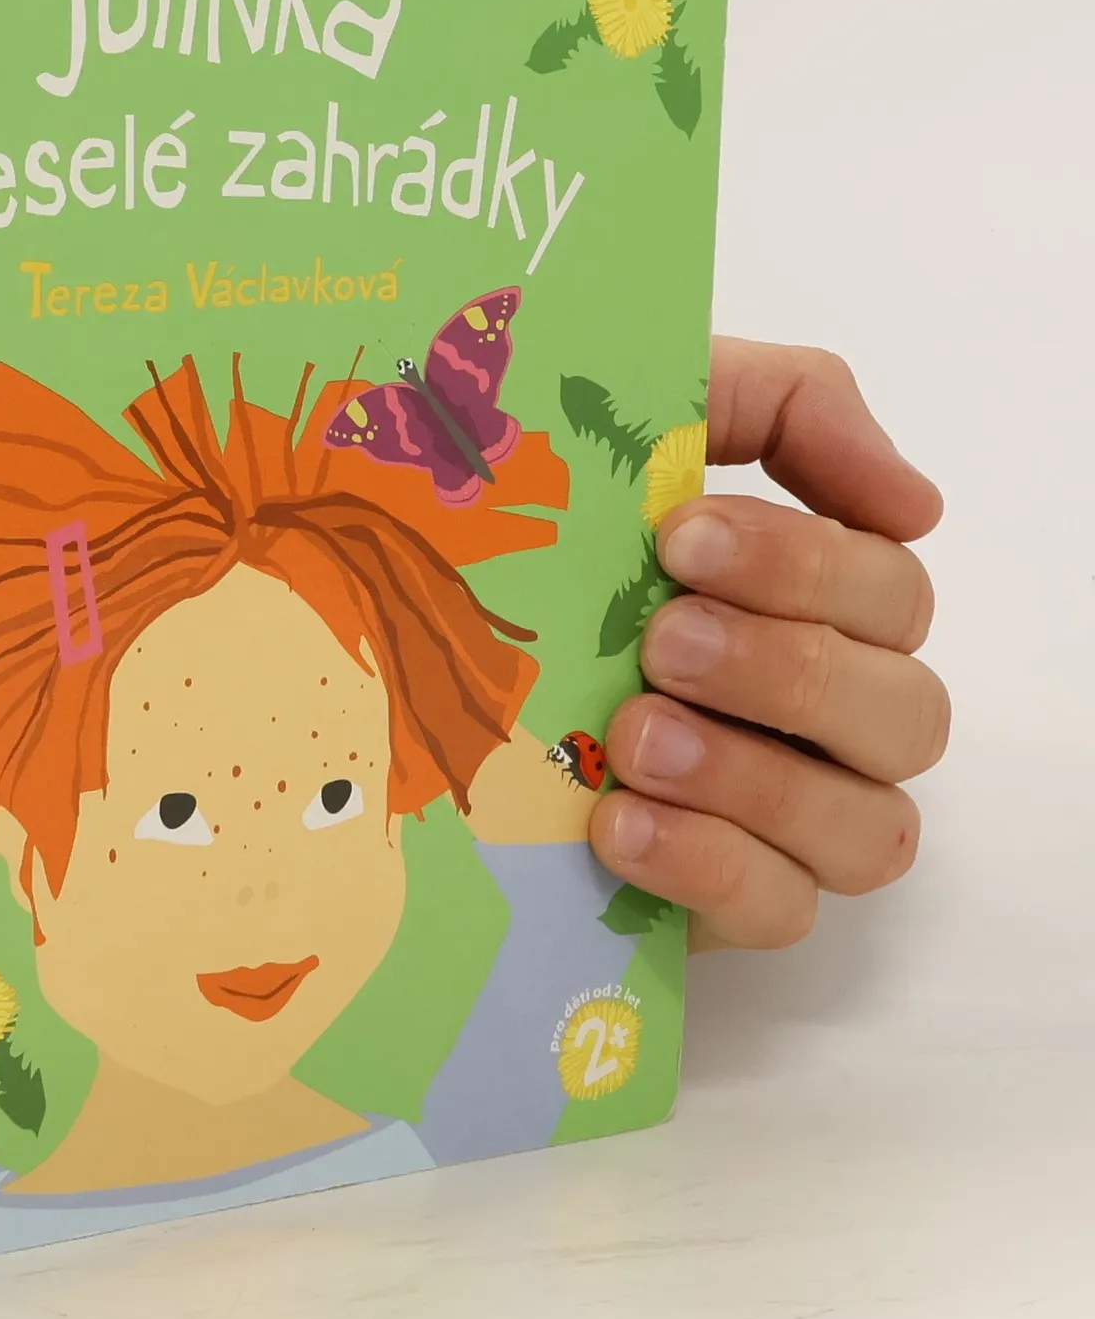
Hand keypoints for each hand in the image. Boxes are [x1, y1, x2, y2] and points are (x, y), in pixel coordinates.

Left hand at [588, 340, 948, 950]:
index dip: (806, 564)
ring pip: (869, 829)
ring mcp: (782, 820)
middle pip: (907, 713)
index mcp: (814, 607)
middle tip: (661, 640)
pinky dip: (709, 866)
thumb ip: (784, 407)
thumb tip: (914, 500)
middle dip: (785, 670)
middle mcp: (823, 718)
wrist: (404, 655)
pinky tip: (618, 823)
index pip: (891, 592)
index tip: (681, 537)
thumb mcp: (639, 423)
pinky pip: (782, 912)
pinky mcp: (720, 902)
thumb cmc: (535, 526)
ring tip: (633, 737)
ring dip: (753, 777)